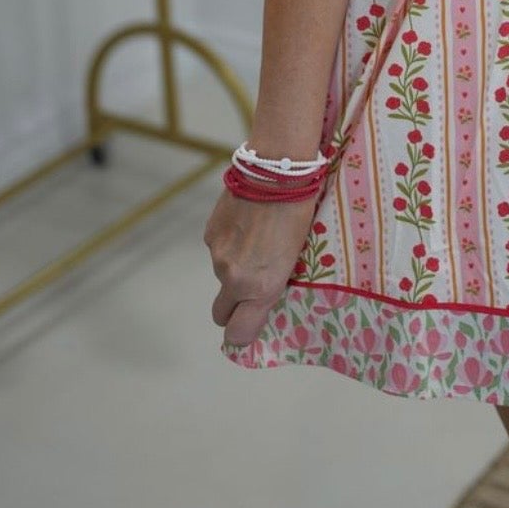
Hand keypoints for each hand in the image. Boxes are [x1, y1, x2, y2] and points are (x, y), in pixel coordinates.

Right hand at [204, 189, 317, 348]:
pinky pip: (218, 249)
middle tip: (252, 287)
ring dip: (235, 266)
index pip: (238, 333)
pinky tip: (247, 222)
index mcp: (261, 287)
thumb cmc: (298, 213)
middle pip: (221, 313)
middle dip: (233, 308)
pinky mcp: (209, 234)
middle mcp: (234, 278)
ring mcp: (218, 256)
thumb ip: (274, 281)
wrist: (274, 172)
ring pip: (222, 275)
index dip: (242, 335)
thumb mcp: (295, 255)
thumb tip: (264, 295)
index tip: (249, 330)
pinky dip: (229, 243)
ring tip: (259, 239)